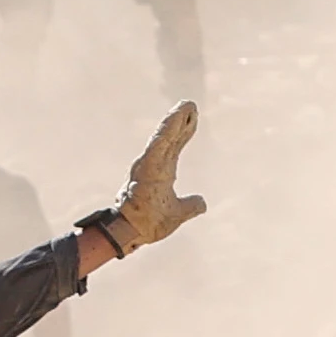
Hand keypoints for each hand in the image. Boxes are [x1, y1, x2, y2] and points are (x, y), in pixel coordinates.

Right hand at [98, 103, 208, 248]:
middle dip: (181, 119)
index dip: (184, 130)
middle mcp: (154, 164)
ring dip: (174, 120)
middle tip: (190, 103)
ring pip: (164, 137)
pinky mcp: (147, 168)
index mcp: (162, 171)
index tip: (192, 115)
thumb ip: (191, 206)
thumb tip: (202, 202)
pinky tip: (176, 119)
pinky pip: (159, 145)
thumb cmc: (149, 223)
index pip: (175, 144)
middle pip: (171, 136)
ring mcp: (149, 165)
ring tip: (186, 105)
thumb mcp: (179, 213)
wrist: (133, 233)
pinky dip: (167, 132)